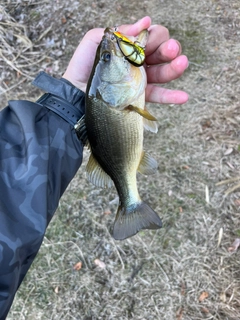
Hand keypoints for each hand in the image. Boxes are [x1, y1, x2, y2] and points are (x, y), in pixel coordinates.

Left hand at [63, 16, 188, 104]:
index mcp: (129, 48)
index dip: (155, 36)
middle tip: (171, 49)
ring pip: (164, 72)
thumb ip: (119, 31)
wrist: (76, 94)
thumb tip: (145, 21)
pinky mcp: (140, 98)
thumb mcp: (96, 41)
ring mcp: (140, 81)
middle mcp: (138, 63)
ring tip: (182, 63)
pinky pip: (159, 96)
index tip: (150, 40)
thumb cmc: (84, 67)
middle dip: (169, 48)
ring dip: (175, 67)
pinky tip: (184, 96)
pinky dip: (172, 96)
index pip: (151, 37)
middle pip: (161, 53)